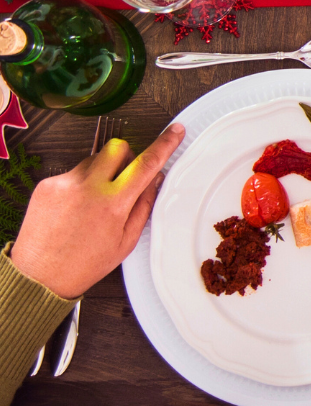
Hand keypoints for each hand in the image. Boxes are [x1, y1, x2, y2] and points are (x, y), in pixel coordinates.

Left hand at [11, 122, 184, 298]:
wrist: (37, 277)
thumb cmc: (82, 265)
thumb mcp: (125, 242)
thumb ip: (144, 206)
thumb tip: (155, 179)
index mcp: (113, 204)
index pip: (147, 163)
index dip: (165, 144)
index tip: (174, 131)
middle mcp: (89, 188)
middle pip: (118, 148)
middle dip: (126, 156)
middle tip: (123, 177)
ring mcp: (65, 183)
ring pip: (93, 158)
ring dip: (101, 171)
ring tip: (93, 201)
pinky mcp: (47, 185)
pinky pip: (72, 172)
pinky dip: (78, 183)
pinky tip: (73, 208)